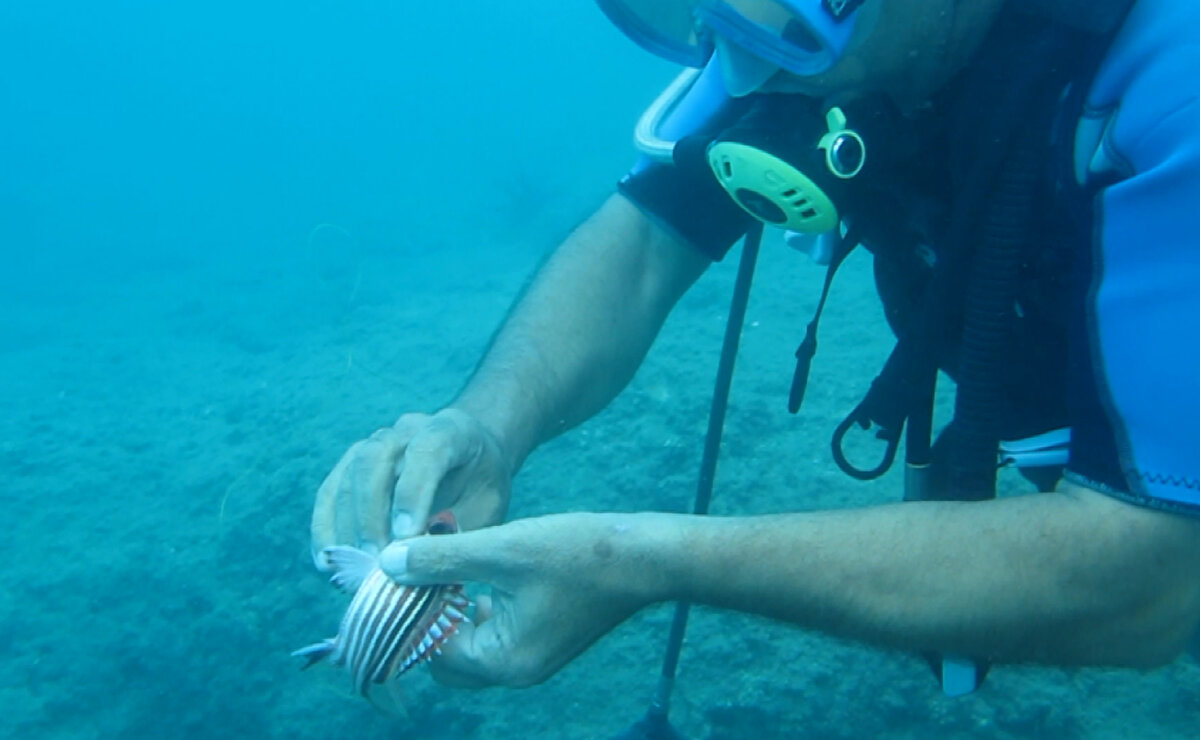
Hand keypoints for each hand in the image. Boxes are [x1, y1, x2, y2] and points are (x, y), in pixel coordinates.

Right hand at [310, 408, 512, 565]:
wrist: (472, 457)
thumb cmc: (482, 485)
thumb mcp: (489, 506)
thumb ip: (460, 530)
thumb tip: (420, 567)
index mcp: (452, 431)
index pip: (427, 450)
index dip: (413, 492)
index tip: (406, 536)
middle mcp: (408, 429)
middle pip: (376, 458)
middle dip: (372, 514)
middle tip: (377, 561)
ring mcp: (376, 442)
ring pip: (349, 474)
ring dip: (347, 526)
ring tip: (354, 570)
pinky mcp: (353, 464)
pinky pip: (330, 491)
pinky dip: (326, 528)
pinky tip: (328, 562)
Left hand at [378, 512, 680, 686]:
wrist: (647, 558)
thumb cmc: (579, 552)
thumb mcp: (503, 548)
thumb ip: (442, 558)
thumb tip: (387, 563)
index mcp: (503, 661)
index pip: (431, 650)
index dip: (410, 612)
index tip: (399, 575)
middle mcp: (516, 671)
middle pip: (446, 660)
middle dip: (428, 621)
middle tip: (420, 577)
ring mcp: (533, 659)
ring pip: (469, 648)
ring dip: (452, 615)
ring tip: (446, 572)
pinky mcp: (544, 641)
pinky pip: (494, 638)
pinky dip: (477, 613)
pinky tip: (480, 576)